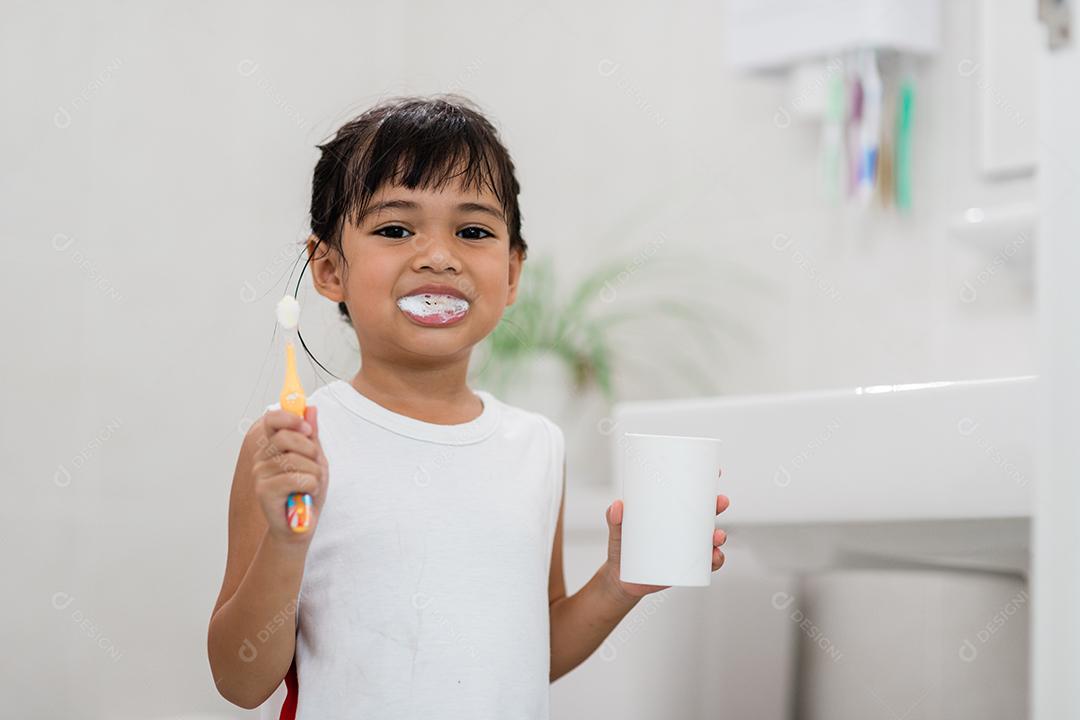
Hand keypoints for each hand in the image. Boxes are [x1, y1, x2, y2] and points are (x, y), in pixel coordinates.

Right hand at [252, 406, 329, 543]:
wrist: (301, 525)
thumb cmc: (308, 491)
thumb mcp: (316, 460)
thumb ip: (312, 436)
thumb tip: (311, 408)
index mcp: (272, 447)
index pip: (272, 419)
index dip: (290, 418)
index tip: (307, 429)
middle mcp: (261, 458)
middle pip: (286, 437)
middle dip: (310, 450)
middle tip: (315, 465)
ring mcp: (260, 474)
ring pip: (296, 460)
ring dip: (314, 473)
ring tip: (311, 485)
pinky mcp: (264, 491)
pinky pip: (296, 478)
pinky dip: (311, 486)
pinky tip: (306, 494)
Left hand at [602, 468, 728, 602]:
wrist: (621, 578)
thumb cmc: (622, 547)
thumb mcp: (618, 529)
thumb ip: (614, 517)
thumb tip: (617, 505)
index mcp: (670, 513)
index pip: (691, 496)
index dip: (706, 484)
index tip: (716, 472)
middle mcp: (683, 528)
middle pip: (707, 514)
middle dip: (718, 506)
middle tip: (720, 502)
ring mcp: (687, 548)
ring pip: (711, 539)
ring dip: (720, 535)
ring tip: (717, 536)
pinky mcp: (687, 567)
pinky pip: (708, 564)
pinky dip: (716, 560)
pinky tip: (715, 557)